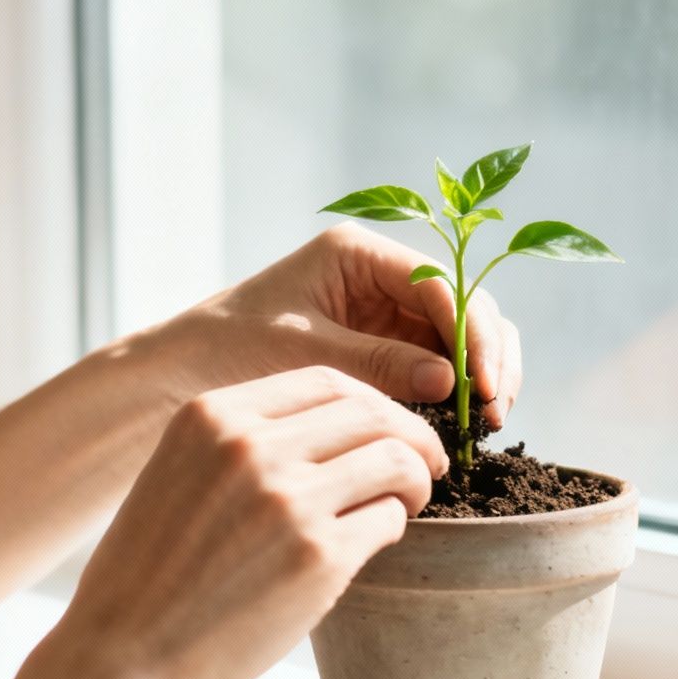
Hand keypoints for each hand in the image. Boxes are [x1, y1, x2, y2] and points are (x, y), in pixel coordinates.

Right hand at [52, 365, 449, 678]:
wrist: (125, 659)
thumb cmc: (148, 575)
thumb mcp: (177, 474)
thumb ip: (240, 441)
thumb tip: (330, 429)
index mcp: (212, 416)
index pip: (325, 379)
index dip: (370, 401)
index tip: (385, 425)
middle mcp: (252, 448)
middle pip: (372, 411)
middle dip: (411, 435)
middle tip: (424, 463)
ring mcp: (289, 501)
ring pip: (396, 458)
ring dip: (414, 479)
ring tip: (404, 502)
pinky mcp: (319, 558)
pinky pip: (388, 520)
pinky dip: (393, 526)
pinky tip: (371, 542)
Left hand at [169, 222, 525, 429]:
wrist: (182, 373)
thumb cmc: (228, 350)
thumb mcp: (303, 355)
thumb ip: (378, 364)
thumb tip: (451, 383)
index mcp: (358, 253)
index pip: (442, 282)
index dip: (472, 333)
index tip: (482, 387)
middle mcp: (381, 274)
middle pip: (465, 304)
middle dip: (488, 354)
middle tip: (495, 413)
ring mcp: (386, 311)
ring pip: (462, 334)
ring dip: (482, 375)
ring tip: (488, 425)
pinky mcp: (385, 348)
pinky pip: (440, 362)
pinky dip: (458, 390)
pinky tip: (464, 425)